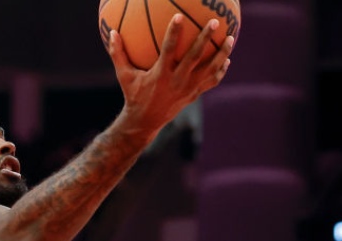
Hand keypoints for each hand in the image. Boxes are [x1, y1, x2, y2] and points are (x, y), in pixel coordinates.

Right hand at [108, 14, 233, 132]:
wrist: (145, 122)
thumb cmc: (133, 95)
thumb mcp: (124, 75)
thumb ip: (118, 53)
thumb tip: (111, 32)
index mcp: (160, 74)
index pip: (168, 49)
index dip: (174, 32)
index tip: (179, 17)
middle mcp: (177, 81)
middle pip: (195, 57)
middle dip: (206, 38)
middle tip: (214, 22)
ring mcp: (188, 89)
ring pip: (210, 70)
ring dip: (222, 54)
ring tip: (230, 38)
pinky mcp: (194, 95)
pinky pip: (212, 81)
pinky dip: (221, 71)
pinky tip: (227, 60)